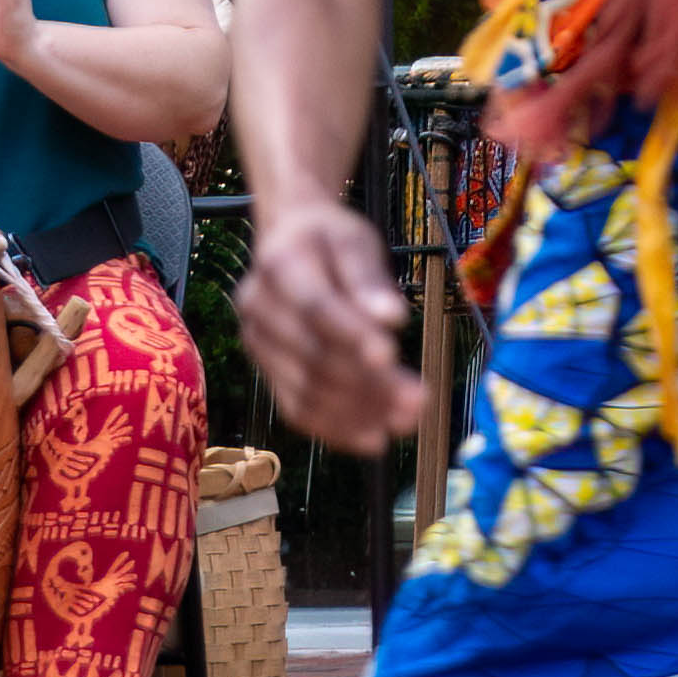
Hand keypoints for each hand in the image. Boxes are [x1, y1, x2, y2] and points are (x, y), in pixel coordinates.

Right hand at [237, 185, 417, 451]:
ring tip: (407, 422)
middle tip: (420, 401)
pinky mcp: (266, 370)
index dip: (351, 335)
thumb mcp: (356, 240)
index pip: (315, 307)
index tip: (391, 356)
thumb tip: (391, 318)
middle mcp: (258, 307)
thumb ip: (370, 278)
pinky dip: (336, 429)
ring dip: (358, 413)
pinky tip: (374, 439)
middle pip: (314, 355)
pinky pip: (296, 408)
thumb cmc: (330, 237)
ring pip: (306, 389)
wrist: (290, 237)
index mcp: (280, 264)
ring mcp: (257, 343)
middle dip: (369, 384)